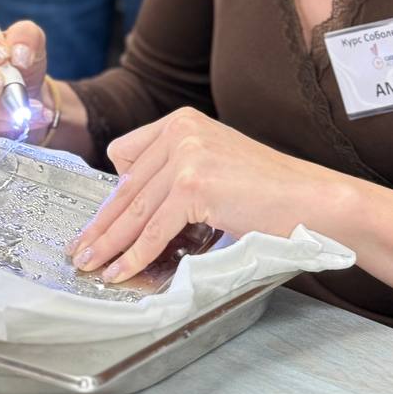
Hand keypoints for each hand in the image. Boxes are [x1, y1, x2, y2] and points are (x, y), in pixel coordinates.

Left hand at [66, 108, 339, 282]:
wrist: (311, 199)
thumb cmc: (270, 191)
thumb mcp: (215, 164)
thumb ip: (178, 172)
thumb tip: (136, 209)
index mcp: (182, 121)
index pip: (126, 157)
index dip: (112, 196)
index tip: (97, 222)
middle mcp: (180, 130)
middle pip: (127, 187)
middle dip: (102, 225)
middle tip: (80, 250)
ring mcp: (186, 155)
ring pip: (135, 211)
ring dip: (109, 245)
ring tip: (91, 266)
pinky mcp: (194, 185)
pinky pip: (153, 230)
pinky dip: (134, 256)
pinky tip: (120, 272)